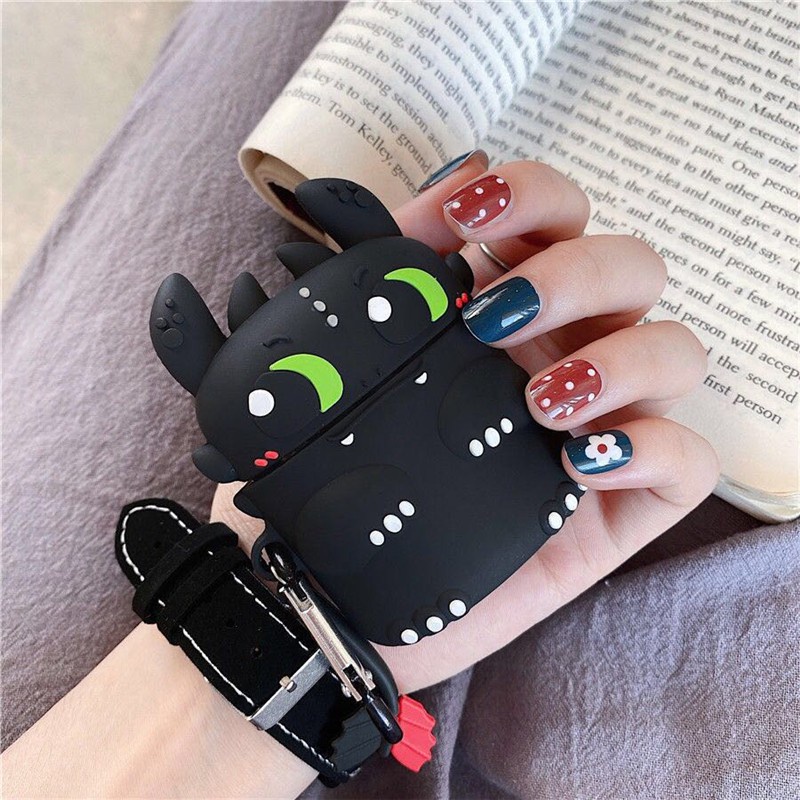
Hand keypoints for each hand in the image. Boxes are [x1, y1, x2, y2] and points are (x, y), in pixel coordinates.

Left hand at [211, 156, 718, 696]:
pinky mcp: (614, 510)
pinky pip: (689, 464)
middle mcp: (557, 356)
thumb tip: (361, 210)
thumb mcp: (321, 375)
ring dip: (622, 357)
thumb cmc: (327, 477)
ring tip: (539, 403)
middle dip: (572, 272)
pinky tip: (579, 462)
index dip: (526, 194)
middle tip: (491, 320)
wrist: (326, 595)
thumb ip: (343, 289)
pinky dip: (653, 448)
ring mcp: (593, 430)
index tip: (461, 218)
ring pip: (677, 352)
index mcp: (497, 310)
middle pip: (630, 267)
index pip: (554, 215)